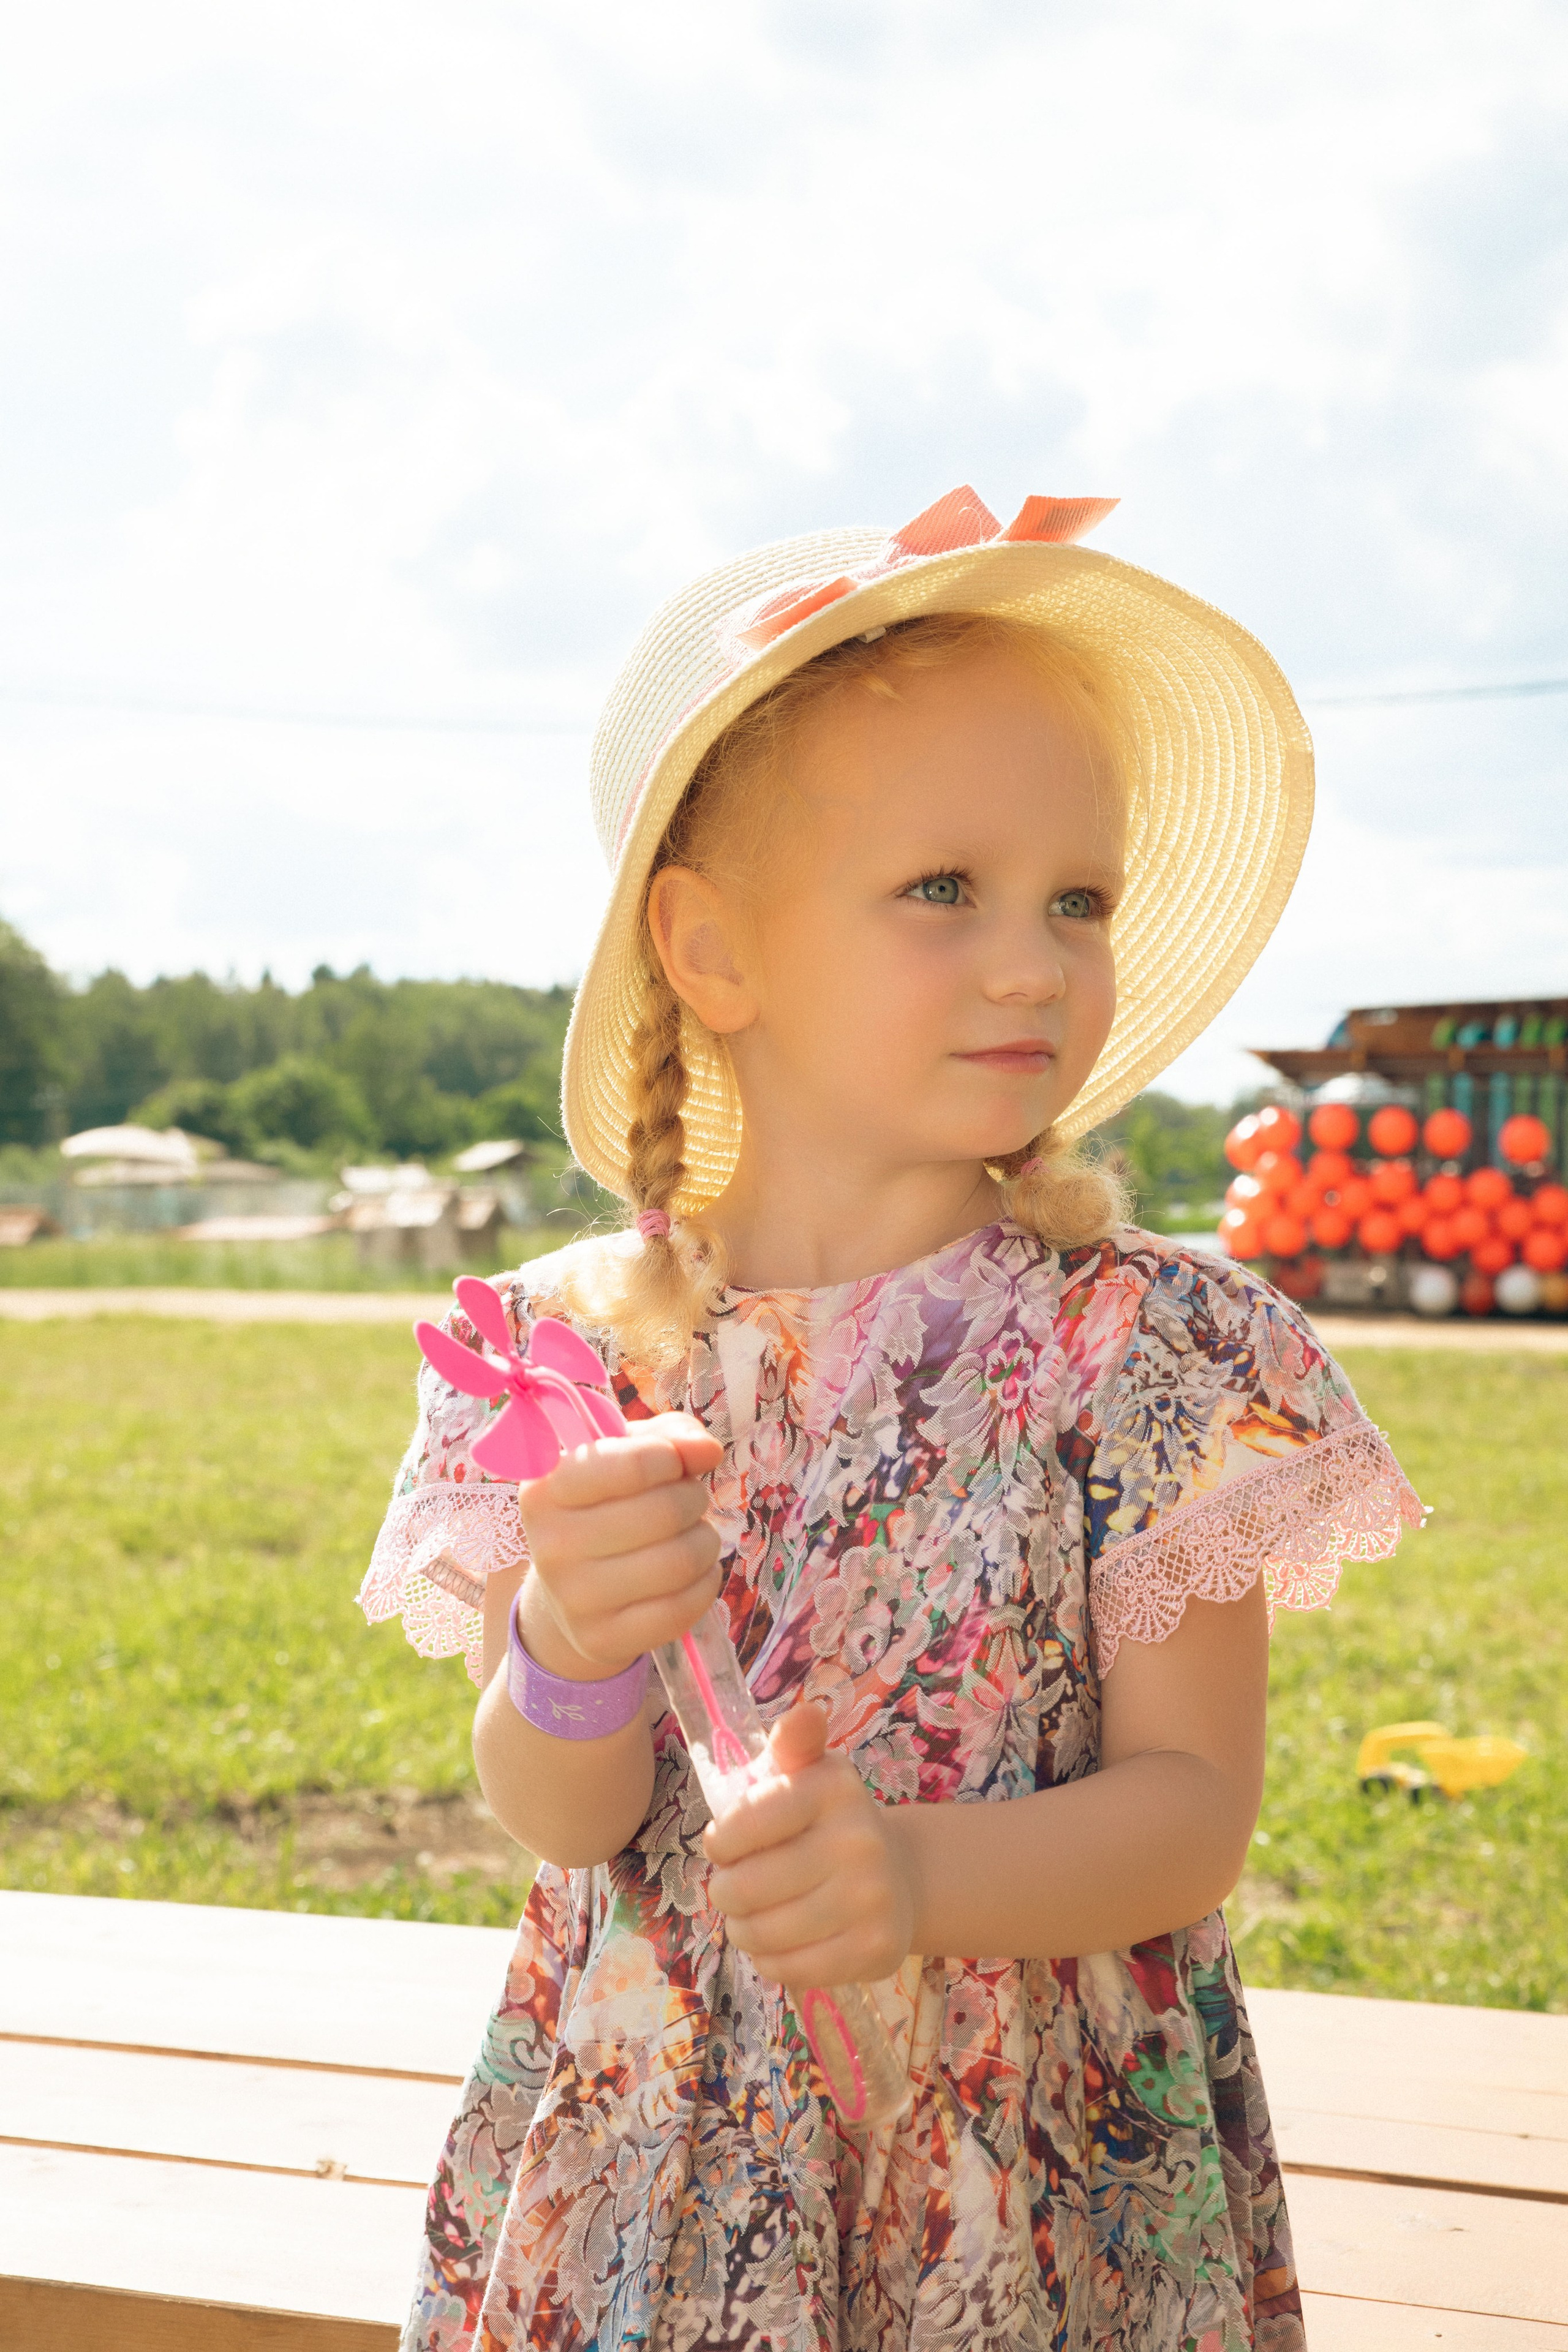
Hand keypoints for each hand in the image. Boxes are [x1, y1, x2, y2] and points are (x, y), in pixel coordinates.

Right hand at [516, 1415, 723, 1681]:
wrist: (572, 1595)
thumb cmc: (606, 1509)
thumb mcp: (624, 1457)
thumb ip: (669, 1437)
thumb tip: (706, 1450)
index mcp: (546, 1489)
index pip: (631, 1464)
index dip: (670, 1458)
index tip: (673, 1463)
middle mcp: (551, 1545)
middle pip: (665, 1511)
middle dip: (693, 1499)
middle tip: (687, 1503)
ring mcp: (573, 1599)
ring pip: (680, 1561)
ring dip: (704, 1542)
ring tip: (690, 1538)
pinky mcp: (602, 1640)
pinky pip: (683, 1608)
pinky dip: (704, 1585)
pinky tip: (691, 1576)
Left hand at [703, 1703, 915, 1989]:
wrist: (898, 1876)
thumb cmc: (828, 1822)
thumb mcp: (810, 1773)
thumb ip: (793, 1742)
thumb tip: (805, 1712)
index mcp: (835, 1788)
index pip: (743, 1823)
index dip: (719, 1842)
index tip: (724, 1844)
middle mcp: (860, 1841)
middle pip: (743, 1889)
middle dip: (725, 1892)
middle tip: (734, 1888)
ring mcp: (872, 1899)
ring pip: (761, 1934)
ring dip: (743, 1929)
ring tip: (753, 1916)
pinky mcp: (876, 1950)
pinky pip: (789, 1970)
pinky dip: (771, 1960)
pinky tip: (783, 1941)